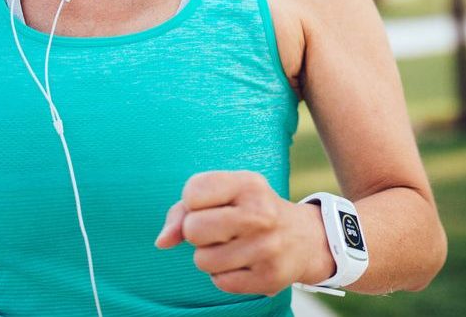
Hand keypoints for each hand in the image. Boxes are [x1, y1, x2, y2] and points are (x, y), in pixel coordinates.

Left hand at [154, 170, 331, 296]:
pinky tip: (243, 262)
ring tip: (232, 246)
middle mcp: (260, 213)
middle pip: (193, 230)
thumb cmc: (248, 210)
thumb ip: (183, 211)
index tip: (211, 204)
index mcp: (248, 184)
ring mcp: (266, 247)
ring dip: (210, 257)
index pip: (193, 192)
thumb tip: (162, 242)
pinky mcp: (268, 278)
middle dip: (197, 233)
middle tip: (219, 230)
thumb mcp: (224, 194)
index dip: (192, 203)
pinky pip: (219, 282)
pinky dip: (224, 275)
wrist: (303, 238)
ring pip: (202, 260)